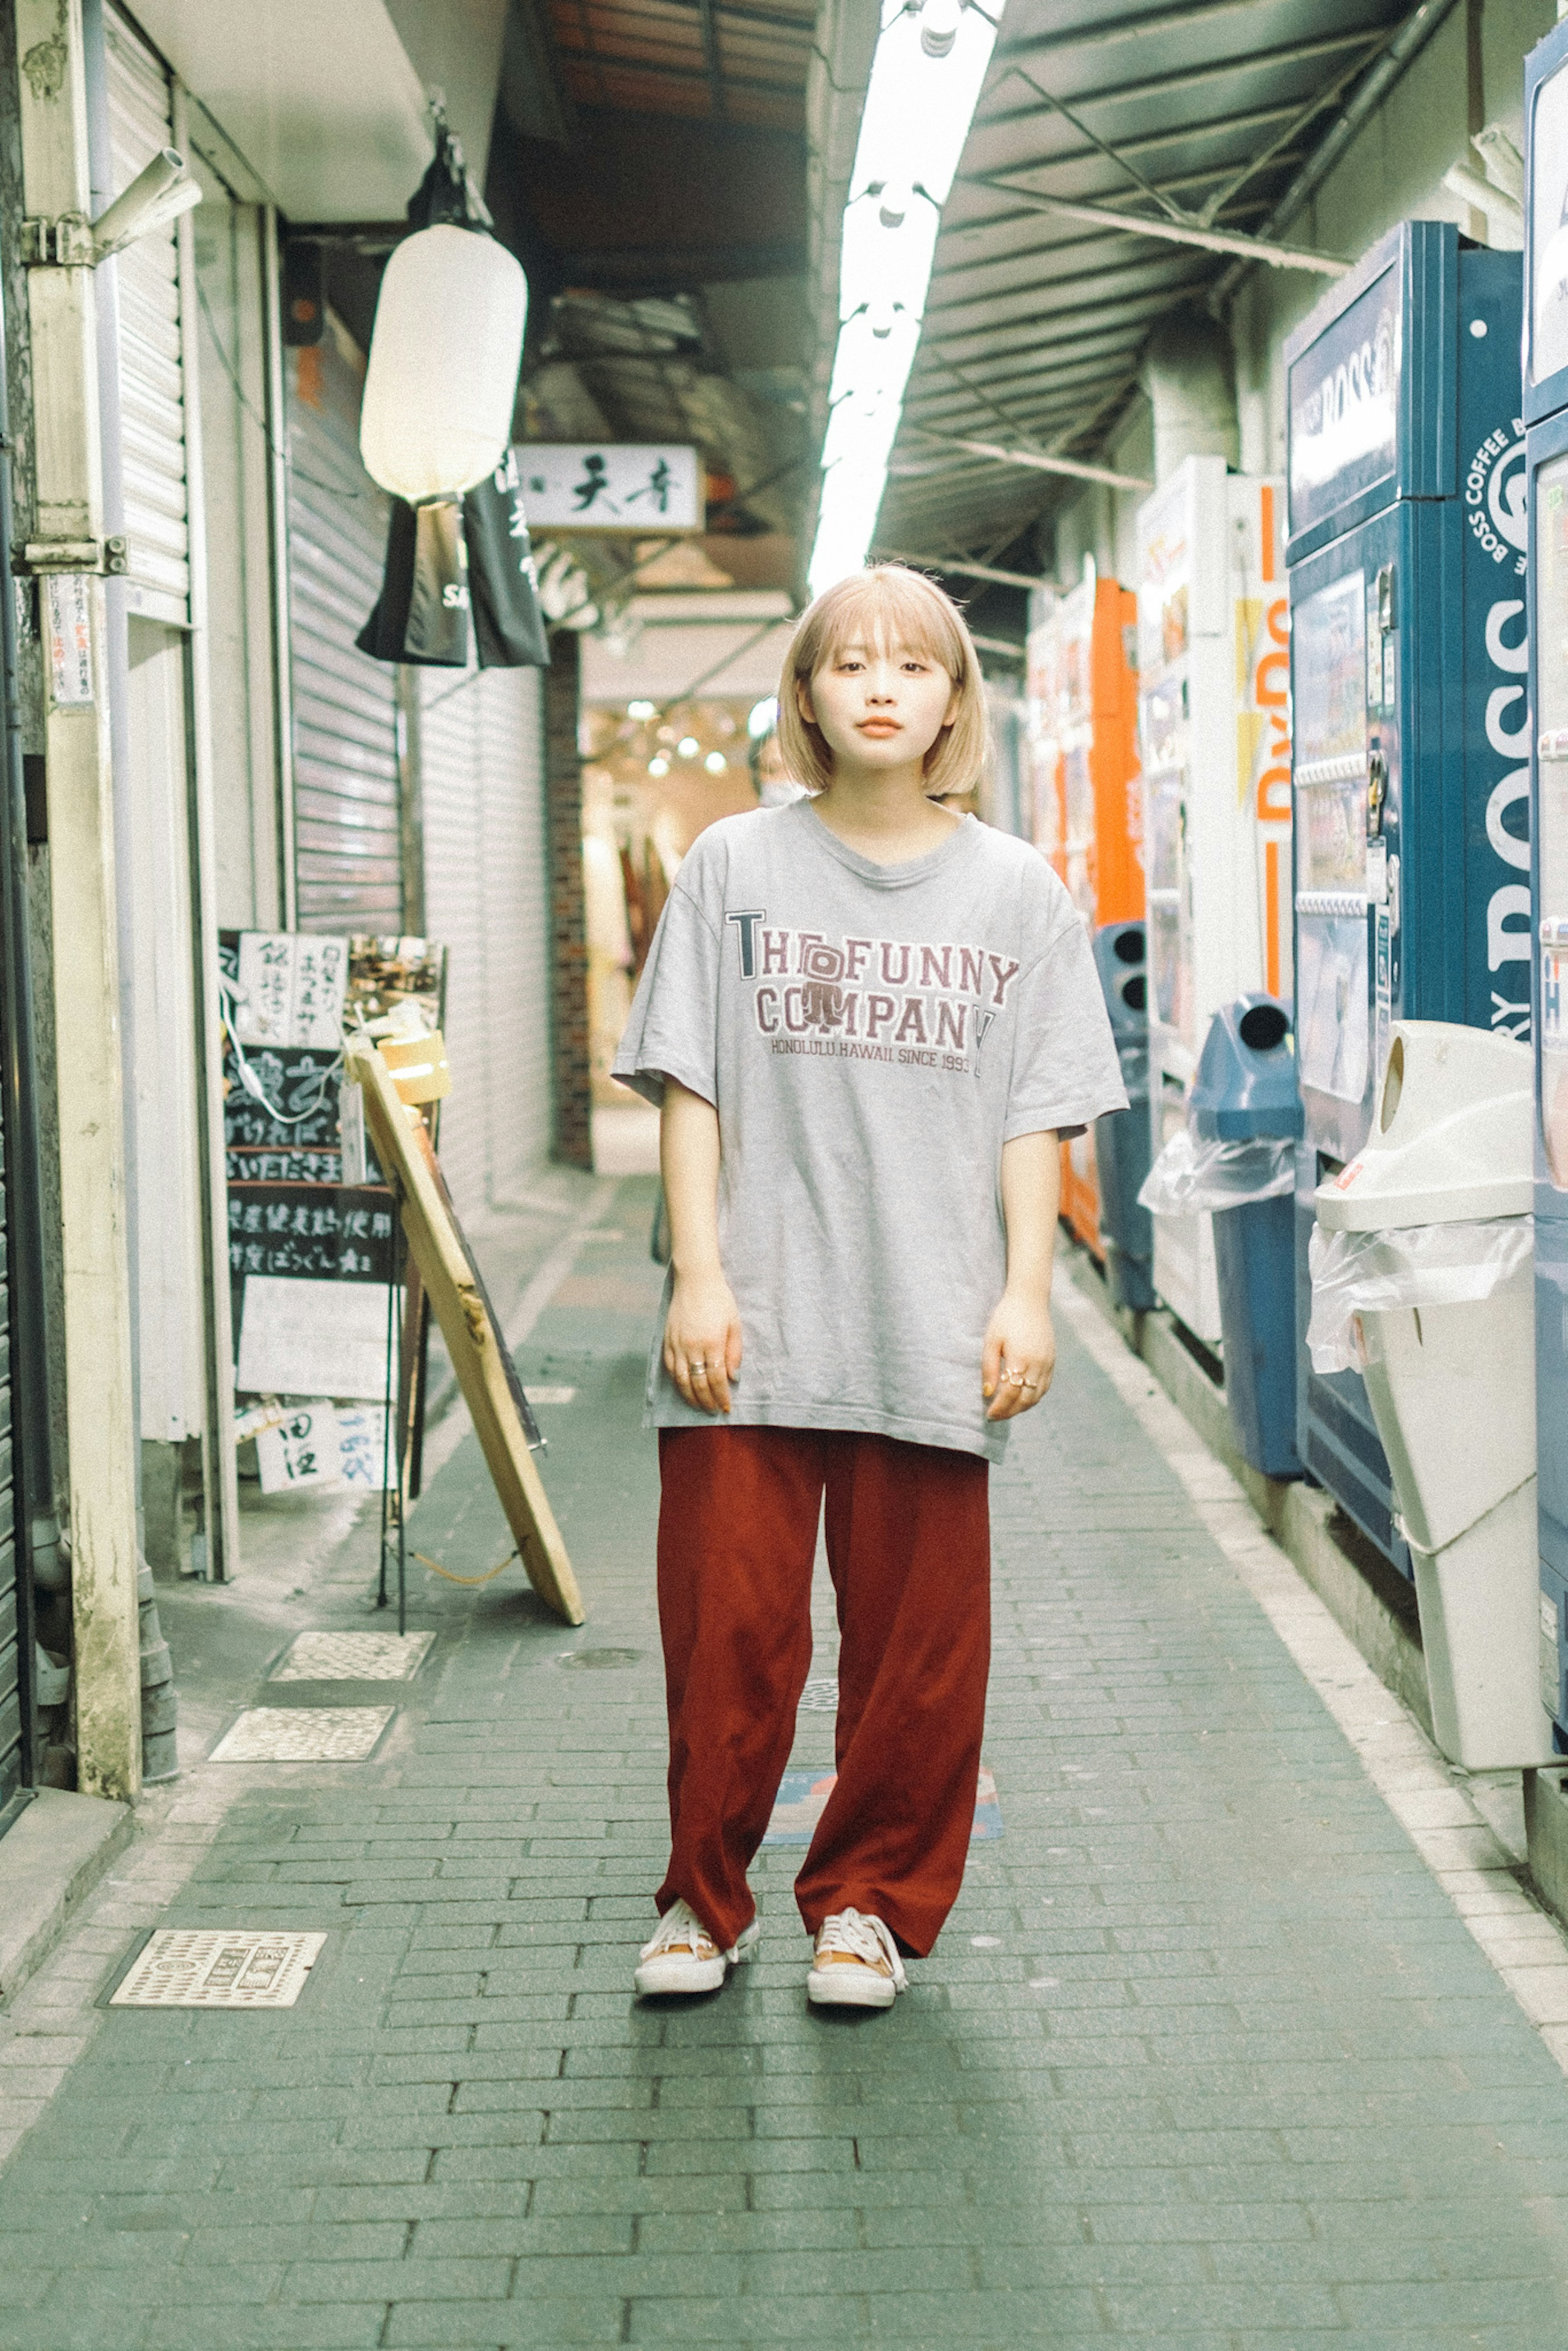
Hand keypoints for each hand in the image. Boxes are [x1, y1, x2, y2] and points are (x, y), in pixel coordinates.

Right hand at [664, 1268, 742, 1413]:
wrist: (695, 1281)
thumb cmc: (719, 1301)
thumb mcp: (734, 1324)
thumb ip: (734, 1353)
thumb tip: (733, 1378)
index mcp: (711, 1343)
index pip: (716, 1379)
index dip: (721, 1396)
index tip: (726, 1408)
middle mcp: (692, 1347)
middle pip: (698, 1383)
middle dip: (707, 1401)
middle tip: (713, 1411)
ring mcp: (677, 1345)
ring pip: (681, 1380)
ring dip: (690, 1397)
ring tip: (699, 1406)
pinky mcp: (667, 1341)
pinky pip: (671, 1368)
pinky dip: (677, 1382)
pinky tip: (684, 1389)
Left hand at [982, 1287, 1055, 1420]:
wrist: (1030, 1299)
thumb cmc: (1006, 1317)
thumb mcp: (991, 1341)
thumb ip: (989, 1368)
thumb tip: (988, 1393)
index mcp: (1021, 1359)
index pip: (1011, 1394)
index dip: (1000, 1407)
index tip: (989, 1414)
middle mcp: (1038, 1364)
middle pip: (1025, 1399)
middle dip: (1010, 1412)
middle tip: (995, 1416)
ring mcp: (1048, 1363)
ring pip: (1037, 1395)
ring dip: (1022, 1407)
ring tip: (1007, 1410)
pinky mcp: (1052, 1360)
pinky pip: (1045, 1386)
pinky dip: (1034, 1397)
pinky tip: (1022, 1398)